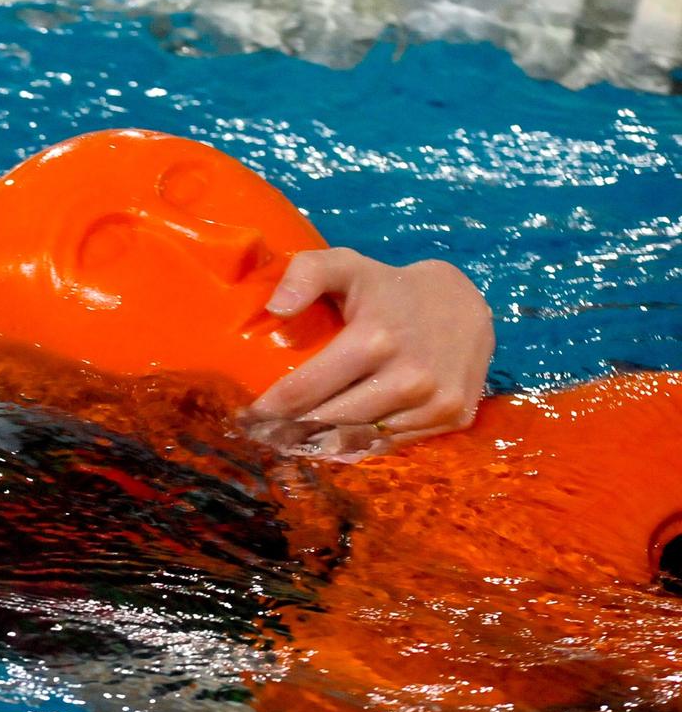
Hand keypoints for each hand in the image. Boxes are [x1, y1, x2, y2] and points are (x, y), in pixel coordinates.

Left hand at [241, 248, 493, 456]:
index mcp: (375, 340)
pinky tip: (332, 443)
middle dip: (288, 431)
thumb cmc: (390, 287)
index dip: (269, 409)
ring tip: (290, 441)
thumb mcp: (346, 265)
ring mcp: (436, 402)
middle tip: (263, 434)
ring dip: (321, 445)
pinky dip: (358, 447)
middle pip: (329, 423)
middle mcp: (410, 377)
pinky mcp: (454, 418)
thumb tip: (275, 309)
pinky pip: (391, 444)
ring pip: (359, 440)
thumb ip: (306, 274)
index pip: (305, 391)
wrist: (465, 302)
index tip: (246, 417)